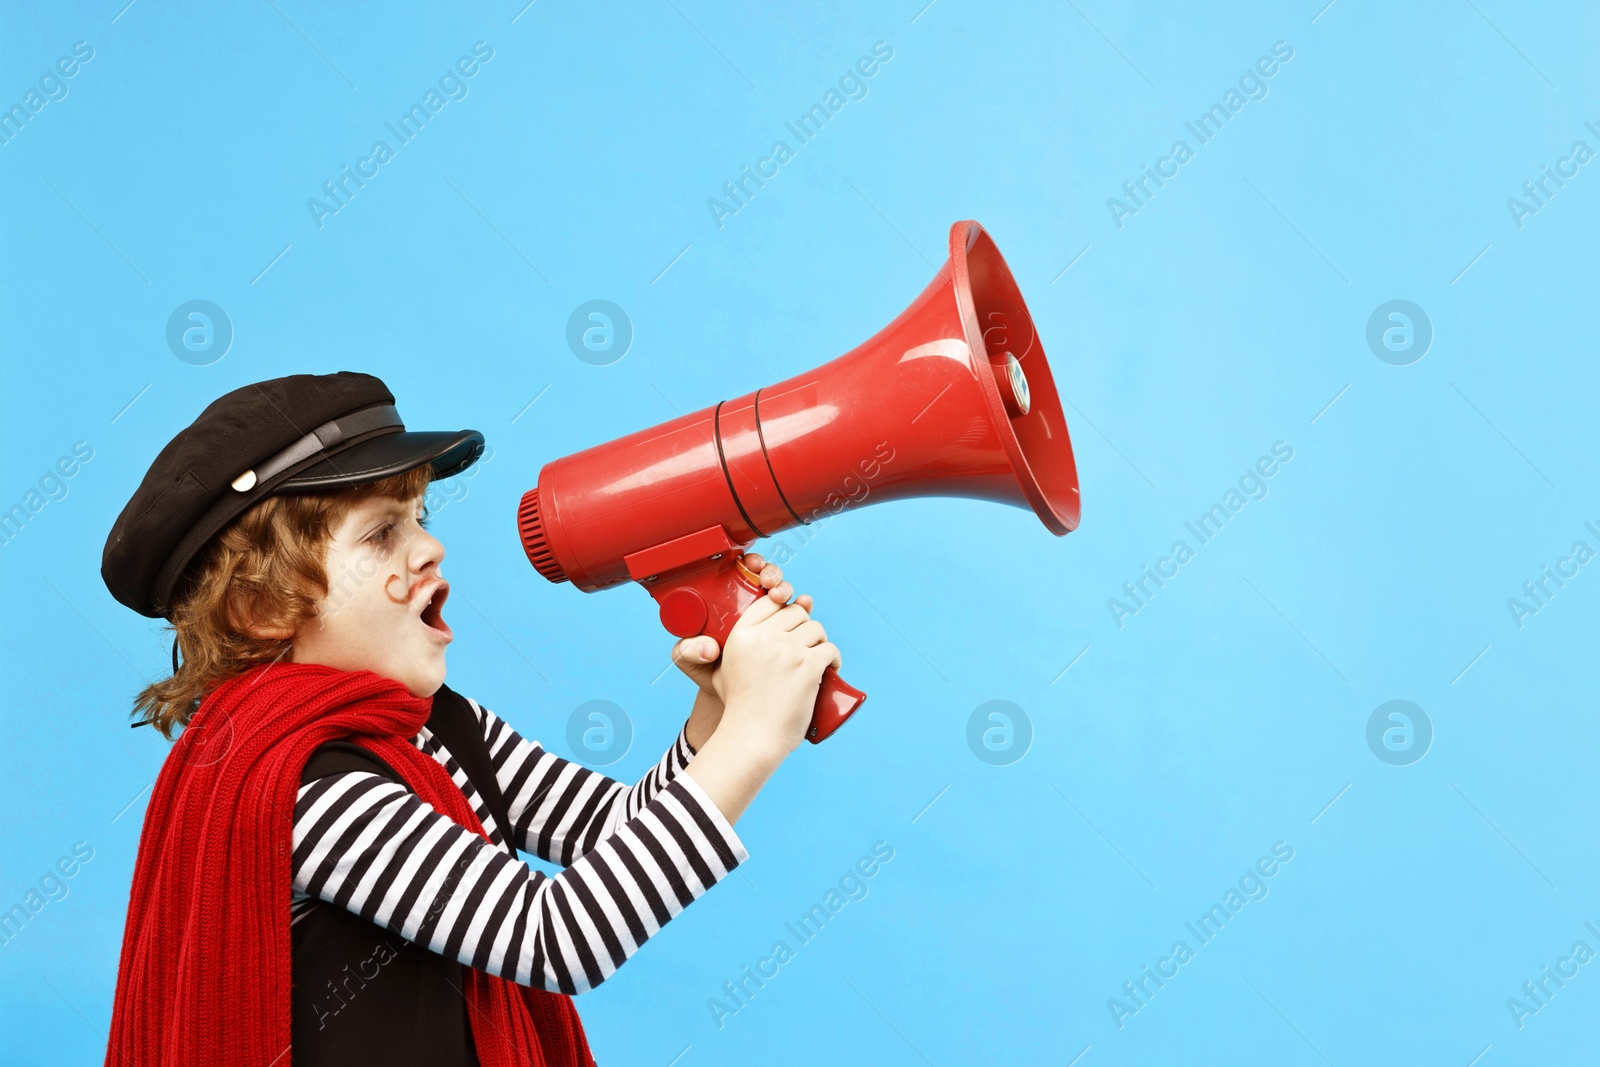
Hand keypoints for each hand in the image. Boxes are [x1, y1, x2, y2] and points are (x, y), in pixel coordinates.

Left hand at [672, 552, 809, 699]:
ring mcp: (771, 616)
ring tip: (782, 597)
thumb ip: (689, 652)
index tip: (752, 566)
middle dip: (772, 573)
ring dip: (786, 588)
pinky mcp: (788, 630)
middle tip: (769, 583)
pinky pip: (799, 613)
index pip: (741, 571)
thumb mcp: (692, 662)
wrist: (734, 695)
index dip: (751, 562)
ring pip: (784, 591)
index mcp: (725, 601)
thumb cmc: (709, 674)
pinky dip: (804, 605)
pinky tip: (805, 604)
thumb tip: (708, 648)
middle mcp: (751, 604)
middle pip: (767, 577)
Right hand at [711, 572, 839, 756]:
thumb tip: (767, 620)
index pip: (769, 602)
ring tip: (819, 659)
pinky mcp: (808, 666)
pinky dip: (834, 660)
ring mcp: (787, 651)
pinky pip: (830, 649)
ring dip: (820, 642)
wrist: (752, 738)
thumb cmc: (740, 708)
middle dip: (805, 627)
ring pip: (816, 628)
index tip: (791, 626)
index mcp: (741, 635)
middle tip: (807, 647)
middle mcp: (763, 638)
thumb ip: (739, 645)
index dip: (784, 610)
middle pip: (796, 612)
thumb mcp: (725, 670)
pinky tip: (831, 669)